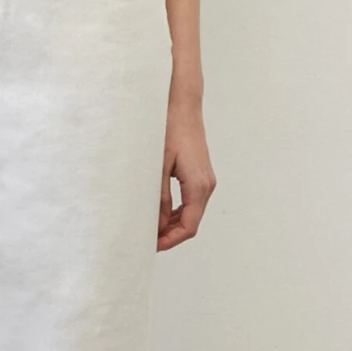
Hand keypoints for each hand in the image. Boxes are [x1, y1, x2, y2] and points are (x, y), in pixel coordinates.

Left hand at [157, 83, 214, 249]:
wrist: (182, 104)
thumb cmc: (169, 129)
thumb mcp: (158, 165)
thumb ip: (158, 196)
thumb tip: (154, 224)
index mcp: (198, 185)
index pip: (189, 227)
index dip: (170, 241)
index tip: (150, 246)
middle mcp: (206, 185)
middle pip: (191, 222)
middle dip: (169, 235)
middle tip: (144, 240)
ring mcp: (205, 179)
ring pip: (190, 212)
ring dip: (171, 223)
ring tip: (147, 227)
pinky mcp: (199, 173)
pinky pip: (190, 200)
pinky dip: (175, 210)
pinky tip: (157, 211)